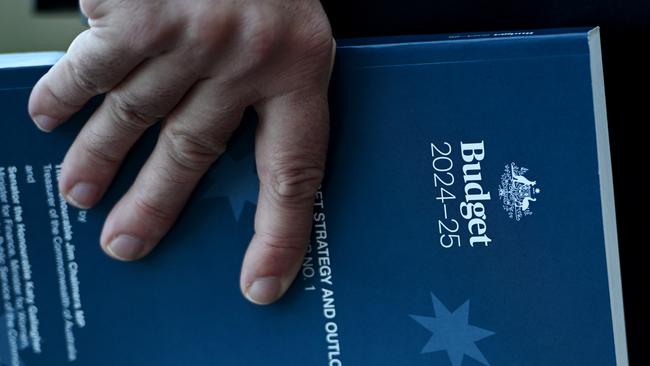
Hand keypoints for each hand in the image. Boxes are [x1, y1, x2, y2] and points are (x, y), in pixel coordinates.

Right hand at [28, 0, 333, 304]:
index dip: (280, 234)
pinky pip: (94, 70)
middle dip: (156, 205)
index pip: (295, 171)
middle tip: (127, 244)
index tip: (261, 284)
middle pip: (196, 154)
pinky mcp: (135, 16)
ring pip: (136, 117)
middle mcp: (244, 58)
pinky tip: (47, 118)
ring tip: (79, 194)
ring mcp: (188, 38)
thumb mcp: (285, 18)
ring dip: (100, 159)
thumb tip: (216, 138)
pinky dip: (66, 98)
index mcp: (300, 65)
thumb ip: (264, 77)